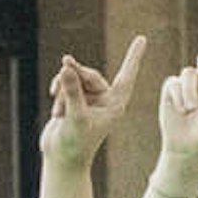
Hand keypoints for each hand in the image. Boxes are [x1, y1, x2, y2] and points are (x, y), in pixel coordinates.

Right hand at [39, 38, 149, 170]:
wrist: (62, 158)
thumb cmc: (75, 143)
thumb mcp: (75, 117)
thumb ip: (72, 92)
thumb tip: (67, 67)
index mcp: (116, 104)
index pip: (126, 76)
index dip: (133, 57)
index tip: (142, 39)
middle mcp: (106, 100)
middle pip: (90, 74)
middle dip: (74, 74)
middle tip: (62, 67)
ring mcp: (90, 100)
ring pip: (74, 79)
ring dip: (63, 88)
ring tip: (57, 107)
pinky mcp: (75, 101)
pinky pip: (65, 85)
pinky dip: (58, 94)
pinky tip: (56, 112)